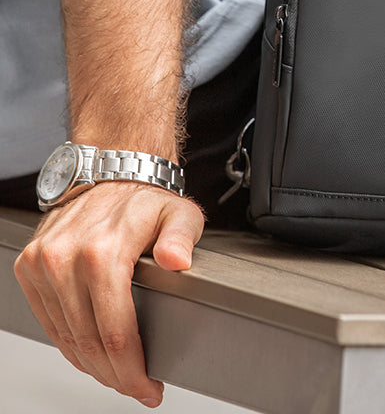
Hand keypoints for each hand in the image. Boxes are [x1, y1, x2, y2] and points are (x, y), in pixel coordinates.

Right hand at [14, 182, 204, 407]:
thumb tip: (177, 260)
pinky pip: (50, 320)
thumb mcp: (179, 213)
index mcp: (103, 252)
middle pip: (89, 343)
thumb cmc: (146, 196)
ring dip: (92, 364)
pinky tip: (91, 351)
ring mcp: (43, 264)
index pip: (115, 333)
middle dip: (115, 375)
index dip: (133, 370)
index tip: (149, 388)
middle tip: (137, 387)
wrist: (111, 170)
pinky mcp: (29, 267)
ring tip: (118, 373)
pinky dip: (70, 342)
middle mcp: (66, 259)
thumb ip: (181, 238)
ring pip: (66, 337)